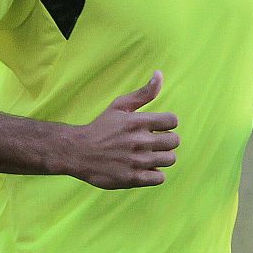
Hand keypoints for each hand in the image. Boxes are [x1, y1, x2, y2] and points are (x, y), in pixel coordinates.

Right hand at [69, 71, 179, 188]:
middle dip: (167, 141)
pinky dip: (155, 174)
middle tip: (154, 142)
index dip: (168, 123)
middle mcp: (139, 141)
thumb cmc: (101, 127)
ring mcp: (136, 161)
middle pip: (174, 141)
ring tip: (150, 155)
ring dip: (162, 157)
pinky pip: (159, 178)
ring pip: (170, 159)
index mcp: (137, 122)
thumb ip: (143, 93)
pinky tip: (144, 168)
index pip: (173, 121)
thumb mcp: (119, 106)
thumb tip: (159, 74)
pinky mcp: (132, 178)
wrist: (77, 152)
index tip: (158, 127)